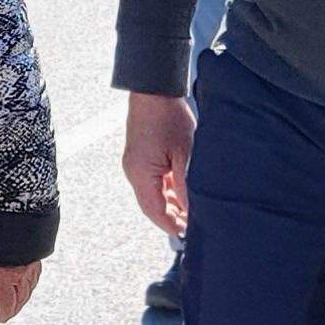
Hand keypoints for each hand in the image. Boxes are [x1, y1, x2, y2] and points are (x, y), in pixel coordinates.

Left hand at [0, 259, 42, 321]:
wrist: (17, 217)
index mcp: (6, 278)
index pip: (7, 303)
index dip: (5, 313)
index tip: (1, 319)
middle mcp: (21, 275)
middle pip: (21, 299)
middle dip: (15, 308)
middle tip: (9, 313)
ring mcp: (31, 267)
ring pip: (30, 288)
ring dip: (24, 298)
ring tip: (18, 302)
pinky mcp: (36, 257)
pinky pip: (35, 277)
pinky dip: (31, 284)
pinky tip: (29, 284)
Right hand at [123, 92, 194, 237]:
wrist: (154, 90)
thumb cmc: (169, 119)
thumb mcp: (184, 155)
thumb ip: (186, 186)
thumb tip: (191, 210)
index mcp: (141, 174)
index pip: (154, 210)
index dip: (170, 225)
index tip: (186, 235)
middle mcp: (133, 171)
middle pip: (151, 204)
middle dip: (170, 216)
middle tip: (191, 224)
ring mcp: (135, 164)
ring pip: (152, 193)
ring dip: (169, 203)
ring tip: (190, 210)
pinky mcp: (140, 156)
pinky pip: (152, 180)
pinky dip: (166, 189)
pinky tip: (181, 192)